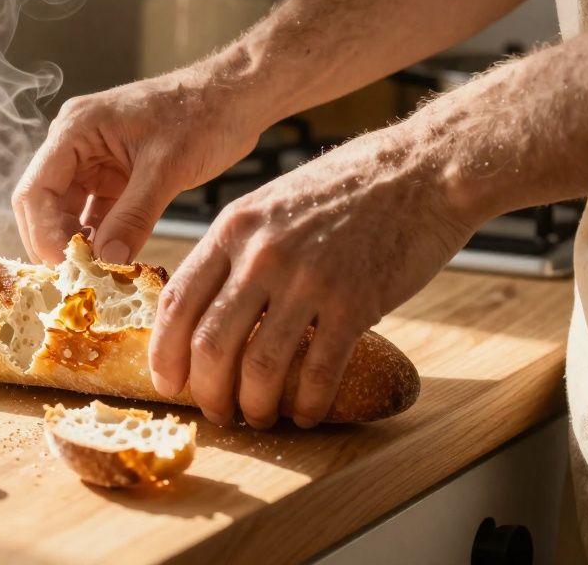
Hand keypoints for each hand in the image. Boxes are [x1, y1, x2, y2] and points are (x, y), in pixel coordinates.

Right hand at [13, 54, 269, 265]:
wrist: (236, 97)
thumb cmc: (203, 115)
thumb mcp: (167, 169)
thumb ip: (133, 216)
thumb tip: (106, 261)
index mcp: (76, 129)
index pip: (36, 190)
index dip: (43, 233)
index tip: (67, 268)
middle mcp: (75, 143)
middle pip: (43, 204)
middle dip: (56, 242)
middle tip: (77, 280)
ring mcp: (93, 160)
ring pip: (66, 212)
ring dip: (78, 243)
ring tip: (95, 277)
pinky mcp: (113, 175)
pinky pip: (94, 213)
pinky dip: (100, 237)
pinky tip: (111, 262)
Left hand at [149, 123, 481, 428]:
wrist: (422, 170)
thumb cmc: (346, 187)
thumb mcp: (270, 203)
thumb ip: (235, 249)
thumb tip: (205, 305)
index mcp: (232, 228)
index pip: (177, 302)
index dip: (164, 353)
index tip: (167, 381)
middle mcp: (261, 254)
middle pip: (210, 344)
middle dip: (206, 392)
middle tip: (216, 412)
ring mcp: (307, 279)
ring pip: (259, 367)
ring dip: (254, 406)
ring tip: (259, 417)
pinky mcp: (354, 302)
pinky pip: (318, 371)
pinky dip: (306, 403)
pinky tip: (306, 413)